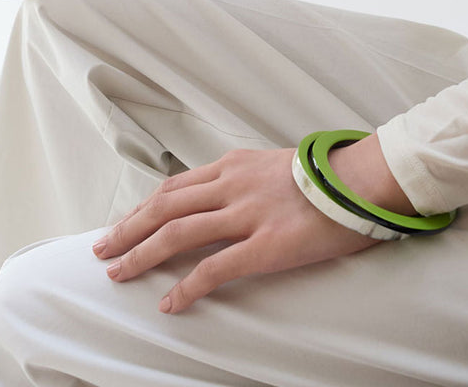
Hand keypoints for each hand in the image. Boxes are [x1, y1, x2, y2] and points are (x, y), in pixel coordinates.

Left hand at [93, 146, 389, 314]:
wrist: (365, 178)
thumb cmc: (328, 173)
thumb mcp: (277, 163)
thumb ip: (247, 177)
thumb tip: (229, 193)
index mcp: (234, 164)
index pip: (174, 186)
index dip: (143, 207)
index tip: (124, 223)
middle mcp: (232, 184)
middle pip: (164, 206)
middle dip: (128, 228)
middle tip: (102, 248)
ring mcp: (247, 213)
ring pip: (178, 233)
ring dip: (141, 254)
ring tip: (117, 272)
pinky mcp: (266, 245)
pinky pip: (214, 269)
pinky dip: (186, 287)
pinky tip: (169, 304)